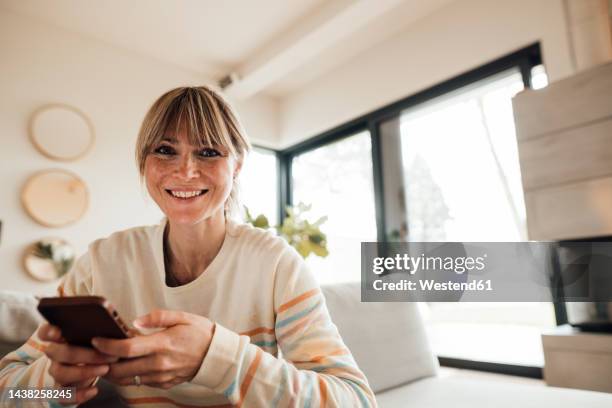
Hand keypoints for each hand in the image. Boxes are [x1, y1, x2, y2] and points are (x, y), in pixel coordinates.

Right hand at [39, 323, 117, 405]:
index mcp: (61, 336)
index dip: (48, 331)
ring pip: (60, 373)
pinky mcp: (61, 389)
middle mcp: (55, 353)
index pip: (45, 331)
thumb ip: (99, 329)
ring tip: (105, 369)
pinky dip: (79, 394)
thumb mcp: (97, 335)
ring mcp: (57, 371)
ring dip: (84, 372)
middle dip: (84, 354)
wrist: (92, 366)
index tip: (57, 333)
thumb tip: (111, 325)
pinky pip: (63, 395)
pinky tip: (94, 390)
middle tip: (108, 355)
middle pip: (57, 352)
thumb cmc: (95, 345)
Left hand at [91, 309, 214, 388]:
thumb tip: (135, 322)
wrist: (218, 355)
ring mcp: (161, 376)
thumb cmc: (200, 333)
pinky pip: (139, 382)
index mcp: (163, 344)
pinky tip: (126, 364)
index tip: (95, 340)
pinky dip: (128, 375)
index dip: (107, 345)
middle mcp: (160, 364)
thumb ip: (158, 317)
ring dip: (113, 371)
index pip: (127, 348)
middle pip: (120, 369)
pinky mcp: (163, 383)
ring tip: (106, 359)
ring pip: (127, 379)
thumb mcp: (183, 317)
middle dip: (103, 362)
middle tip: (94, 352)